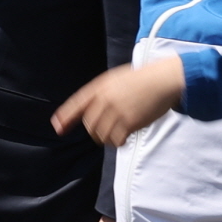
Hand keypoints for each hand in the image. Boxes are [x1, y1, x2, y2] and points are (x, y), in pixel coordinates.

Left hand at [52, 56, 185, 145]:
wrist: (163, 80)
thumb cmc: (142, 80)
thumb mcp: (117, 79)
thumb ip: (102, 94)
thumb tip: (90, 114)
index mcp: (100, 86)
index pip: (77, 103)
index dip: (66, 116)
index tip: (57, 127)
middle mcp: (105, 98)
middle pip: (89, 124)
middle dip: (95, 131)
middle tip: (108, 130)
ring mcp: (116, 110)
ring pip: (101, 134)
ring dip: (107, 138)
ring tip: (118, 133)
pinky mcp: (129, 121)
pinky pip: (116, 139)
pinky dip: (118, 142)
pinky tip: (124, 138)